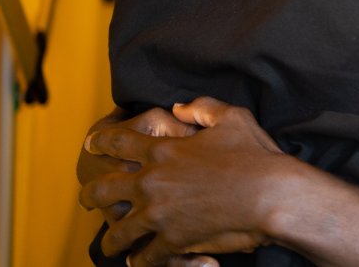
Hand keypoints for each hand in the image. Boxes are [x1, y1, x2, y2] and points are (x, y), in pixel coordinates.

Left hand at [79, 97, 286, 266]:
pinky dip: (140, 259)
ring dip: (110, 236)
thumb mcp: (231, 117)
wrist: (271, 195)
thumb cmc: (255, 154)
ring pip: (117, 230)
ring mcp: (159, 214)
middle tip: (86, 198)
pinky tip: (137, 260)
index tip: (91, 145)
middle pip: (103, 189)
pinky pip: (145, 255)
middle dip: (90, 194)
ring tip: (108, 243)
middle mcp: (152, 183)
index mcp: (162, 150)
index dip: (100, 142)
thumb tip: (179, 106)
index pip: (117, 142)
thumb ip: (201, 108)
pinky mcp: (172, 240)